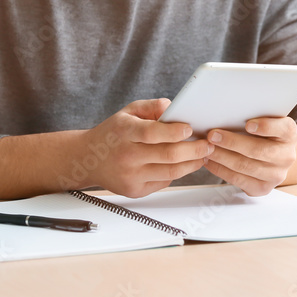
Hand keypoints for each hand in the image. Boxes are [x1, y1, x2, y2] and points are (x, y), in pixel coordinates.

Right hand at [83, 98, 214, 197]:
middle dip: (194, 150)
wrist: (88, 160)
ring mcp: (131, 176)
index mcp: (124, 132)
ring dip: (192, 164)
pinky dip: (177, 173)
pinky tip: (185, 164)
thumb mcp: (127, 112)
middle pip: (168, 155)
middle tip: (208, 144)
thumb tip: (173, 107)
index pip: (152, 133)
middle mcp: (127, 156)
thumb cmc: (113, 133)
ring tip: (203, 155)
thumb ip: (151, 106)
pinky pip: (164, 182)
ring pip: (170, 172)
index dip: (174, 131)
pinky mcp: (135, 190)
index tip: (190, 128)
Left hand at [203, 117, 296, 195]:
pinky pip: (239, 180)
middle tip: (212, 135)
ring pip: (245, 166)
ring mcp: (276, 175)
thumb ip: (255, 116)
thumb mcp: (268, 121)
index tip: (248, 124)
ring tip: (208, 149)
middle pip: (258, 150)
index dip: (265, 127)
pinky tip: (210, 162)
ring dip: (222, 157)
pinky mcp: (263, 188)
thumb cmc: (266, 134)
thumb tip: (229, 112)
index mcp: (290, 135)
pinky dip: (221, 170)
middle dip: (232, 142)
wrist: (276, 156)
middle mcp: (287, 156)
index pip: (283, 129)